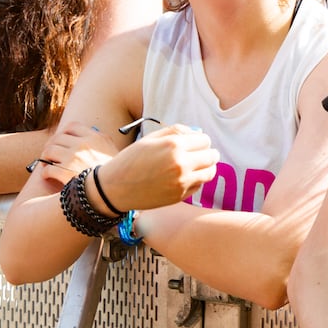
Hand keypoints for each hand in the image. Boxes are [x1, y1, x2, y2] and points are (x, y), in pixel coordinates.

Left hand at [36, 123, 119, 184]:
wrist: (114, 189)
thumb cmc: (115, 173)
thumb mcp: (113, 150)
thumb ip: (100, 141)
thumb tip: (88, 137)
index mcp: (95, 138)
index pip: (72, 126)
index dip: (63, 132)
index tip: (61, 140)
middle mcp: (83, 145)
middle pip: (57, 138)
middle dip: (51, 145)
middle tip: (50, 153)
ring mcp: (73, 158)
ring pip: (49, 151)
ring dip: (46, 158)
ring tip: (47, 164)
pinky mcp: (65, 173)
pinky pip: (47, 169)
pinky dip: (45, 173)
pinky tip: (48, 176)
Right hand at [98, 124, 218, 211]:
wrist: (115, 188)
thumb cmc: (132, 159)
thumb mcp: (152, 138)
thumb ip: (177, 131)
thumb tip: (198, 133)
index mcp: (174, 145)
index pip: (205, 140)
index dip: (200, 141)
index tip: (193, 143)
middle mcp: (181, 164)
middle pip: (212, 156)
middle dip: (207, 152)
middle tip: (197, 153)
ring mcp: (181, 182)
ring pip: (210, 172)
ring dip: (205, 167)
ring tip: (194, 165)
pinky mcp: (179, 196)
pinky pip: (199, 185)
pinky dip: (196, 180)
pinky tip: (182, 177)